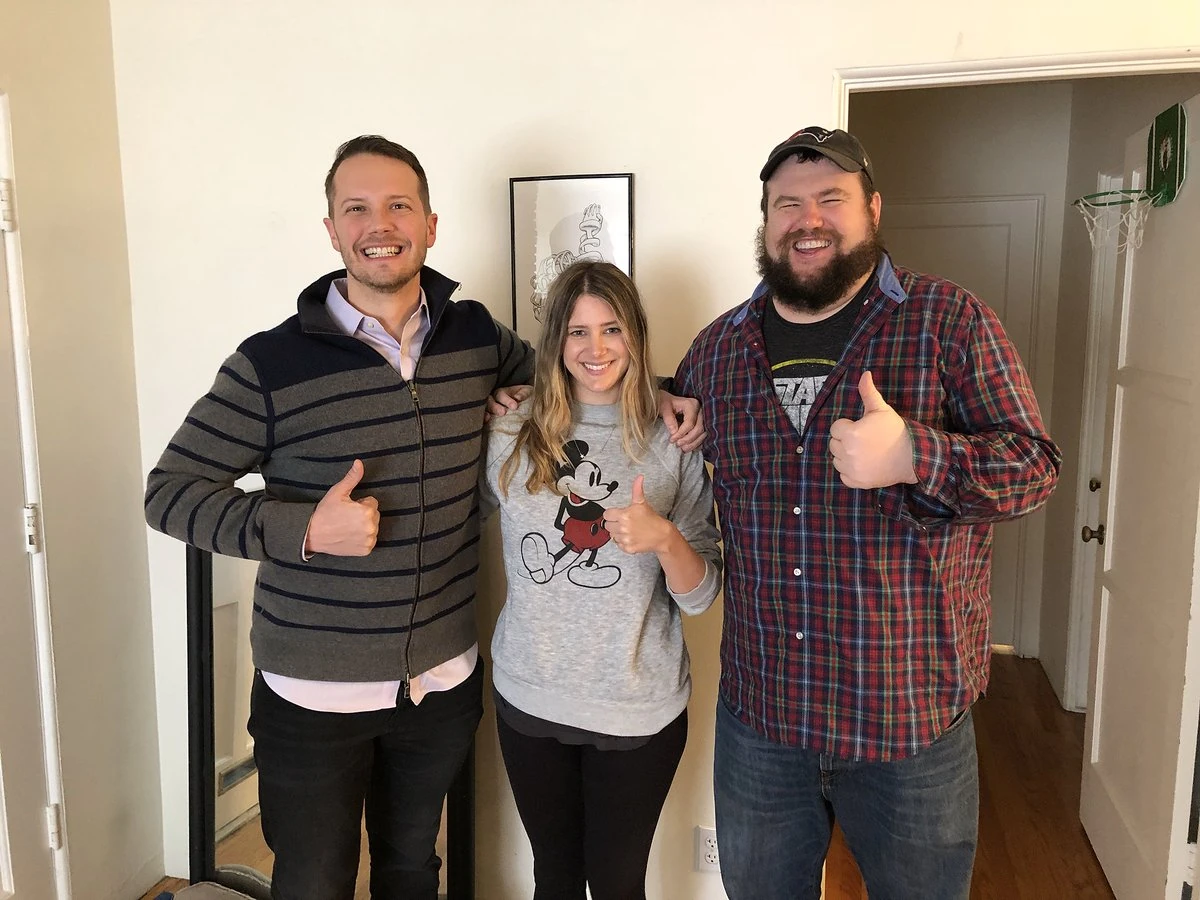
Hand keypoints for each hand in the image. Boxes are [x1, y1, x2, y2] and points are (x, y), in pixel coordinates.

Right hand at [304, 460, 379, 555]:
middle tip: (346, 517)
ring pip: (373, 527)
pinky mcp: (366, 550)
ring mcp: (369, 540)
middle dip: (363, 514)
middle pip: (374, 515)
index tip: (347, 508)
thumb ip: (352, 477)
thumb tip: (359, 462)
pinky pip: (370, 540)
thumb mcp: (338, 492)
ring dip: (364, 526)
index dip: (359, 503)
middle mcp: (371, 527)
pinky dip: (362, 539)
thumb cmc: (325, 512)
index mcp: (367, 511)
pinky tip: (349, 536)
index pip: (372, 502)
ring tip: (347, 527)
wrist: (313, 534)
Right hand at [486, 384, 531, 421]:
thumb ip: (523, 393)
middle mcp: (492, 400)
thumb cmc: (523, 398)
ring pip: (484, 408)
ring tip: (489, 418)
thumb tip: (517, 398)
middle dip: (495, 407)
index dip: (507, 400)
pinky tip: (485, 422)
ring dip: (486, 413)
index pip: (501, 395)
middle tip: (503, 412)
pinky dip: (482, 419)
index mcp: (501, 393)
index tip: (515, 406)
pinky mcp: (487, 417)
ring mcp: (488, 409)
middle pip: (490, 401)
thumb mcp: (527, 391)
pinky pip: (482, 418)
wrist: (523, 406)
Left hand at [603, 475, 673, 553]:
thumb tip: (639, 477)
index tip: (618, 514)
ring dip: (617, 533)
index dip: (611, 514)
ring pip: (612, 536)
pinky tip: (631, 537)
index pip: (606, 515)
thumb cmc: (651, 518)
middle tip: (623, 522)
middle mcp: (623, 528)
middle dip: (614, 523)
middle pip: (607, 526)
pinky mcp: (628, 548)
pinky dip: (623, 542)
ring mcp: (625, 539)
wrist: (662, 535)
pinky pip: (618, 544)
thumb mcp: (642, 503)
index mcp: (624, 515)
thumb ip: (637, 489)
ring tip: (628, 529)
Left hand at [658, 390, 705, 451]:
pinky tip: (689, 447)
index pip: (690, 422)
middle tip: (678, 445)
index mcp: (692, 405)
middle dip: (688, 439)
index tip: (672, 440)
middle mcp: (700, 410)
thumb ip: (669, 419)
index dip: (681, 433)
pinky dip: (697, 443)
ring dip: (693, 443)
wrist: (667, 401)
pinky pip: (703, 435)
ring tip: (683, 449)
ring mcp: (703, 417)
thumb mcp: (664, 408)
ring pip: (703, 433)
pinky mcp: (702, 423)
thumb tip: (674, 433)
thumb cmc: (665, 402)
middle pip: (699, 429)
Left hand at [828, 371, 917, 488]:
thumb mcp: (881, 410)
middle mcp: (847, 452)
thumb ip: (868, 393)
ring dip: (845, 455)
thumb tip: (864, 373)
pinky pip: (843, 476)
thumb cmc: (895, 431)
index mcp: (850, 433)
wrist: (912, 457)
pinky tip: (863, 464)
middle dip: (845, 440)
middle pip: (834, 443)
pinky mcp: (856, 482)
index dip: (848, 426)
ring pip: (837, 459)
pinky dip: (850, 472)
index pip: (836, 428)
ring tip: (864, 451)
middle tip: (864, 440)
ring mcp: (851, 469)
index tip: (862, 427)